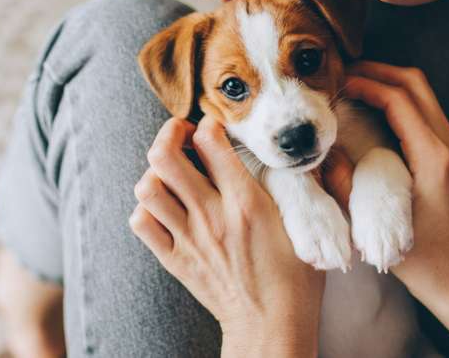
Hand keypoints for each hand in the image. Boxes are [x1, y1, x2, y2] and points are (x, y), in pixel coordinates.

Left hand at [129, 116, 322, 357]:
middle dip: (169, 134)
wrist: (271, 325)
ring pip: (147, 188)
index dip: (209, 123)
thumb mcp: (306, 226)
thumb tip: (301, 158)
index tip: (214, 126)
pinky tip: (166, 206)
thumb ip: (304, 187)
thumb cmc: (296, 277)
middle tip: (182, 135)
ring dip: (156, 172)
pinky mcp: (176, 259)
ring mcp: (190, 238)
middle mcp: (212, 216)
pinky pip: (142, 223)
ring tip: (172, 172)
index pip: (212, 142)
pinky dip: (147, 208)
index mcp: (247, 202)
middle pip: (166, 157)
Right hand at [324, 61, 448, 299]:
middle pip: (415, 83)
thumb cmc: (421, 259)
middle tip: (344, 73)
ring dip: (388, 82)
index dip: (367, 83)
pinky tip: (371, 108)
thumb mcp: (374, 225)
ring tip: (354, 85)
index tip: (338, 83)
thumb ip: (345, 186)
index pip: (400, 99)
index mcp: (434, 157)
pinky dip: (397, 99)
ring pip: (422, 93)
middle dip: (378, 71)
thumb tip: (323, 151)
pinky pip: (424, 110)